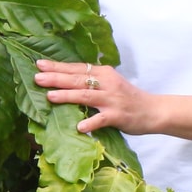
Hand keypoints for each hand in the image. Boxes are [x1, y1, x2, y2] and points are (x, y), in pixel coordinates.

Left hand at [34, 60, 157, 134]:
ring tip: (50, 97)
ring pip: (86, 95)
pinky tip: (79, 127)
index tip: (39, 64)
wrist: (153, 110)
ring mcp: (113, 99)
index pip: (78, 68)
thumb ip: (92, 80)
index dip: (58, 66)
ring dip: (67, 96)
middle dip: (56, 78)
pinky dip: (90, 122)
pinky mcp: (118, 115)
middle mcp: (108, 83)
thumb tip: (65, 79)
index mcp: (105, 73)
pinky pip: (101, 119)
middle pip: (78, 79)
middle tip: (37, 77)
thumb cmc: (128, 98)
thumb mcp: (111, 83)